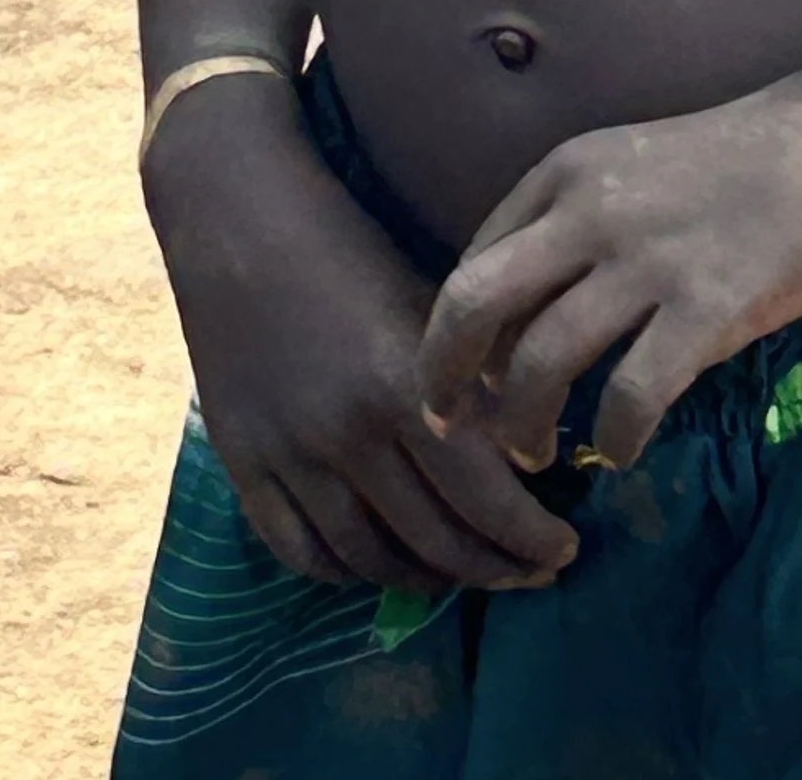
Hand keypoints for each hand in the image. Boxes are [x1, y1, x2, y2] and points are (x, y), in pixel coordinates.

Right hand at [151, 102, 579, 597]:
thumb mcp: (426, 305)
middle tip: (529, 573)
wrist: (238, 220)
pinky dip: (346, 573)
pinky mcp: (242, 463)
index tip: (563, 551)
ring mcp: (289, 456)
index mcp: (403, 385)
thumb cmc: (347, 247)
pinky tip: (378, 563)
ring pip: (371, 560)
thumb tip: (525, 460)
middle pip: (435, 541)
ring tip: (462, 574)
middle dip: (496, 568)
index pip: (485, 500)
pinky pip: (300, 551)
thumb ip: (471, 383)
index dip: (532, 540)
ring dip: (427, 580)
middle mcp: (347, 434)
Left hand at [418, 86, 801, 471]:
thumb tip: (520, 320)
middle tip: (451, 429)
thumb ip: (570, 226)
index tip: (459, 383)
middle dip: (446, 377)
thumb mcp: (627, 169)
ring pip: (542, 360)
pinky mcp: (707, 307)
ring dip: (525, 423)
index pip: (471, 264)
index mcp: (562, 174)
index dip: (450, 336)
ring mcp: (646, 260)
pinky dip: (612, 437)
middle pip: (476, 304)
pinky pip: (631, 394)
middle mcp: (587, 212)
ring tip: (537, 452)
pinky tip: (618, 450)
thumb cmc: (734, 161)